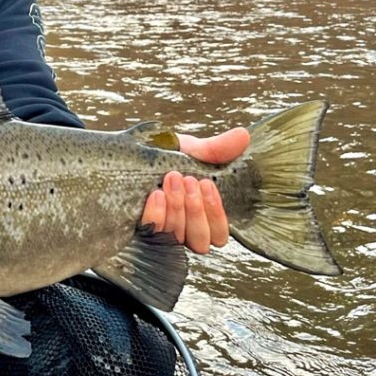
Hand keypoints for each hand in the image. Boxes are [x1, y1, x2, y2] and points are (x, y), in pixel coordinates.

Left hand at [141, 127, 248, 253]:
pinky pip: (152, 234)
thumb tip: (243, 136)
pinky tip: (156, 194)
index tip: (207, 184)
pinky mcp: (139, 232)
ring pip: (178, 237)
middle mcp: (183, 231)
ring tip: (171, 179)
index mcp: (201, 217)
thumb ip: (216, 150)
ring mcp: (161, 234)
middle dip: (196, 209)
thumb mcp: (191, 151)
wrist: (132, 155)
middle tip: (187, 179)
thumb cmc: (165, 156)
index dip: (216, 214)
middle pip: (200, 240)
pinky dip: (157, 214)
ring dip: (178, 208)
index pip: (219, 234)